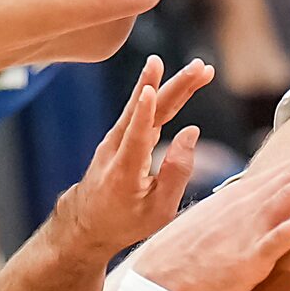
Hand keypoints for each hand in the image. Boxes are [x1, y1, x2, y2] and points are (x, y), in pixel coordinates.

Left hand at [61, 56, 212, 257]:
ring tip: (198, 68)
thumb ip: (177, 172)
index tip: (149, 90)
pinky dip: (160, 92)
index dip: (143, 113)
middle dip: (175, 87)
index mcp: (125, 171)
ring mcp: (115, 139)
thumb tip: (192, 131)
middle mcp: (116, 148)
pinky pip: (141, 110)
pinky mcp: (120, 135)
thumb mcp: (158, 210)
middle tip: (202, 67)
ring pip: (145, 105)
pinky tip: (174, 79)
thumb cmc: (125, 221)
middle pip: (147, 111)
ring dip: (172, 84)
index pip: (135, 136)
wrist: (87, 222)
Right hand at [130, 132, 289, 290]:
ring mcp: (248, 231)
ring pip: (289, 196)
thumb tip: (244, 212)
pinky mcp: (250, 258)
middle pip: (288, 176)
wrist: (153, 288)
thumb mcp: (203, 226)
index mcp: (232, 200)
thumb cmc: (175, 261)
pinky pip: (282, 237)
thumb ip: (228, 216)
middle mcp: (242, 208)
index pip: (276, 173)